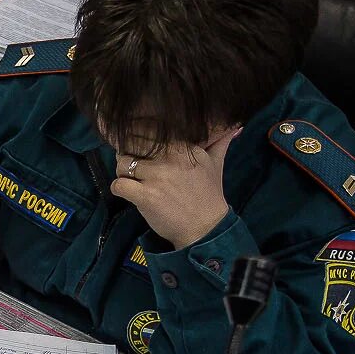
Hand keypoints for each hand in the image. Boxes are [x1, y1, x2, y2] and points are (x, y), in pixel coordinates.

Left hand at [110, 128, 240, 249]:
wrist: (206, 228)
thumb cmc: (209, 195)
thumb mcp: (216, 164)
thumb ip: (220, 142)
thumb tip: (236, 125)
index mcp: (184, 147)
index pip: (150, 131)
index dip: (139, 138)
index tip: (140, 149)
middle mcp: (170, 159)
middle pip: (132, 146)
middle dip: (129, 155)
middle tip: (135, 167)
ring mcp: (157, 177)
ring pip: (122, 164)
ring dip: (122, 173)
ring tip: (132, 181)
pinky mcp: (145, 196)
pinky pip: (119, 185)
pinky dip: (118, 188)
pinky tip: (128, 193)